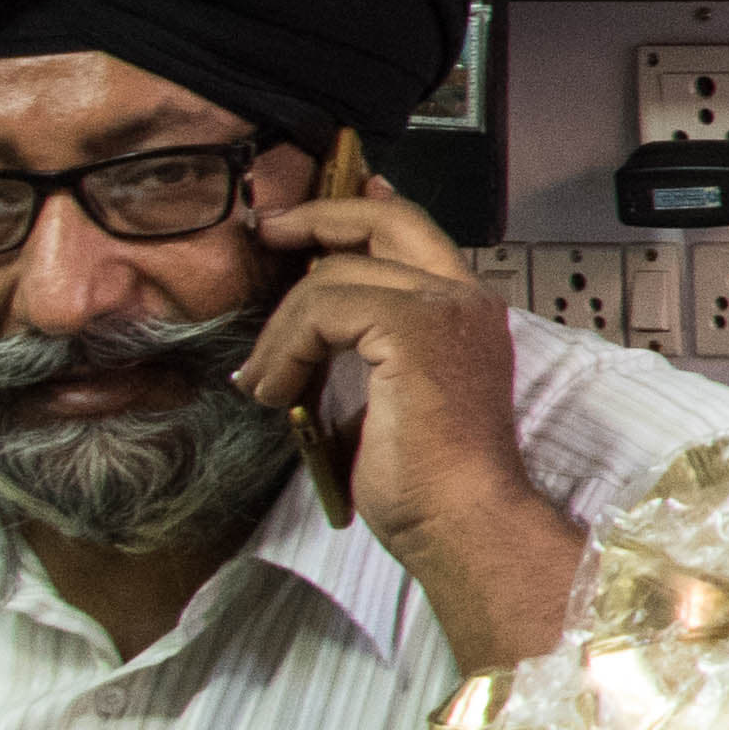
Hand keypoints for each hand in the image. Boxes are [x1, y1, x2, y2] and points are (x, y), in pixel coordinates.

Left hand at [241, 182, 580, 668]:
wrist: (465, 520)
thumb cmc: (431, 483)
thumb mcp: (390, 395)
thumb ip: (365, 348)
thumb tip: (308, 326)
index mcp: (466, 312)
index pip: (412, 232)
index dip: (358, 209)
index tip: (304, 215)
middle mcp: (464, 298)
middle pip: (383, 220)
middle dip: (315, 216)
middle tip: (264, 230)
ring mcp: (443, 307)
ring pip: (335, 272)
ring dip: (282, 326)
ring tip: (262, 379)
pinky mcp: (412, 326)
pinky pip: (324, 307)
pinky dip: (286, 346)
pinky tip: (273, 389)